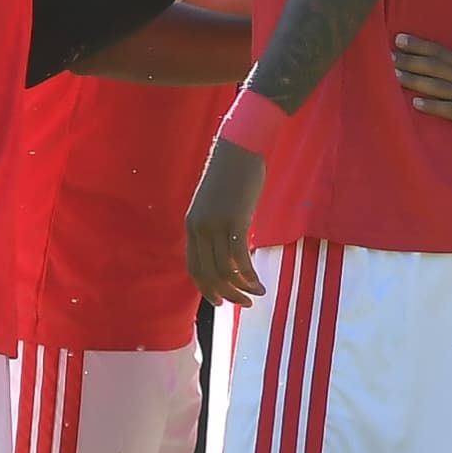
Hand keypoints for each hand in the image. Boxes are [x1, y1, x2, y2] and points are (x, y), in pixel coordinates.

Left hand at [185, 137, 269, 308]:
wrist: (239, 148)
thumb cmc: (231, 174)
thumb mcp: (215, 204)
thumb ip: (216, 226)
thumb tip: (228, 250)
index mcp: (191, 225)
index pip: (193, 267)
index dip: (206, 288)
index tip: (220, 299)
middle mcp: (200, 228)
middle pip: (208, 274)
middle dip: (226, 294)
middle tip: (243, 304)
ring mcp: (216, 225)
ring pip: (225, 270)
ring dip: (241, 288)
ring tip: (257, 295)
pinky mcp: (235, 220)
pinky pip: (240, 258)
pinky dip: (250, 275)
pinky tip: (260, 283)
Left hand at [391, 32, 451, 134]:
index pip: (440, 51)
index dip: (418, 45)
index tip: (399, 38)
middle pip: (433, 67)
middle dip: (409, 61)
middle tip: (387, 56)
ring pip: (437, 86)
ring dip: (415, 81)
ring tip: (394, 76)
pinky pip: (450, 110)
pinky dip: (433, 106)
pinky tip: (416, 104)